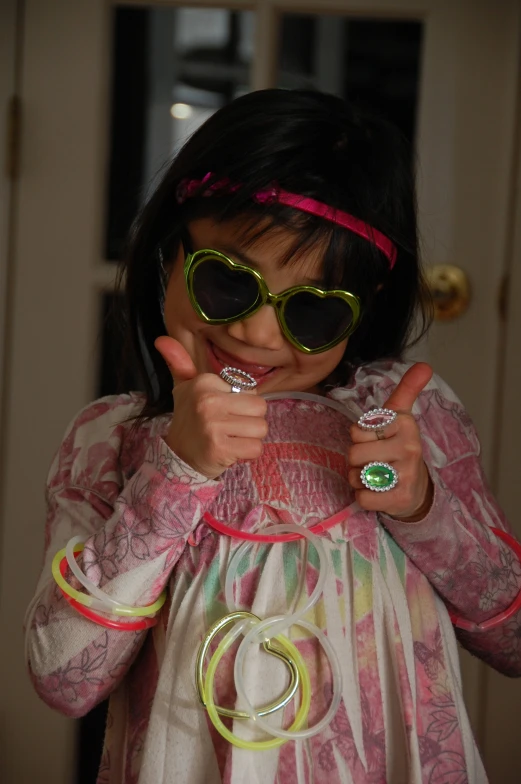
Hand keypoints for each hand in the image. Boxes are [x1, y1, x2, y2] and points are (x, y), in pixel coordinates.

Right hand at [154, 337, 267, 477]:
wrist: (179, 456)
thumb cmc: (190, 419)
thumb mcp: (184, 388)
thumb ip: (180, 362)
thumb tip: (162, 339)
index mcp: (204, 382)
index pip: (251, 390)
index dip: (243, 404)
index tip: (223, 411)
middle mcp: (208, 400)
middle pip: (260, 408)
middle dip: (250, 421)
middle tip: (230, 427)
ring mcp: (214, 425)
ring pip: (261, 428)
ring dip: (250, 438)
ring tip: (231, 438)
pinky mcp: (220, 447)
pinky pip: (256, 448)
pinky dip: (248, 453)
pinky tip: (231, 450)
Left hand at [347, 363, 433, 520]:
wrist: (418, 489)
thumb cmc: (400, 448)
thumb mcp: (401, 417)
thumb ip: (406, 390)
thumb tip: (425, 364)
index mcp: (405, 424)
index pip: (357, 430)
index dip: (360, 437)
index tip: (377, 439)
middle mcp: (409, 447)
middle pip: (354, 453)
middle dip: (356, 460)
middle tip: (374, 461)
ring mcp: (406, 474)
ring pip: (357, 475)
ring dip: (358, 478)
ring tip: (375, 476)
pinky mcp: (401, 498)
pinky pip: (363, 497)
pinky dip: (363, 496)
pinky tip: (378, 492)